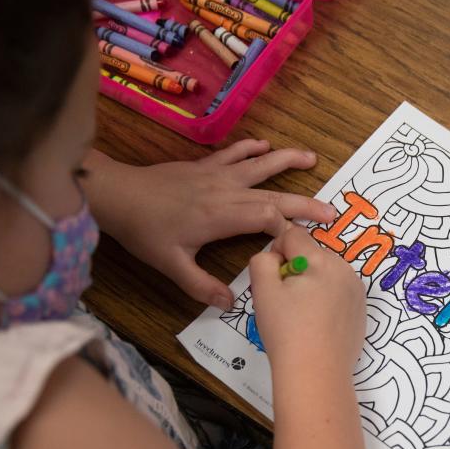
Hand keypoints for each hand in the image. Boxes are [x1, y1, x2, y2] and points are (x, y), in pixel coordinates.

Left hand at [83, 143, 336, 308]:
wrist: (118, 194)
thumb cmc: (145, 231)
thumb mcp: (171, 265)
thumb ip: (201, 285)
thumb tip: (231, 303)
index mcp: (222, 217)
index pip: (268, 219)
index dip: (289, 229)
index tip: (305, 242)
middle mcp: (226, 191)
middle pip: (273, 194)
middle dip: (304, 202)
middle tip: (331, 210)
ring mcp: (217, 175)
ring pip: (259, 165)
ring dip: (287, 160)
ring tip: (312, 157)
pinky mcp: (205, 165)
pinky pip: (234, 153)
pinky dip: (252, 148)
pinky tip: (265, 145)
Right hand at [249, 226, 365, 377]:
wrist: (316, 375)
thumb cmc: (287, 332)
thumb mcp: (263, 291)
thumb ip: (263, 261)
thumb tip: (276, 257)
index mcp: (323, 261)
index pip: (293, 236)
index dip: (276, 252)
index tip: (273, 279)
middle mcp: (346, 270)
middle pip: (312, 255)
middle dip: (295, 270)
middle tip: (285, 302)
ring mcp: (357, 292)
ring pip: (326, 274)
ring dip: (311, 285)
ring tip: (301, 316)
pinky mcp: (361, 311)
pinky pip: (339, 293)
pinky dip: (326, 301)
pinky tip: (317, 326)